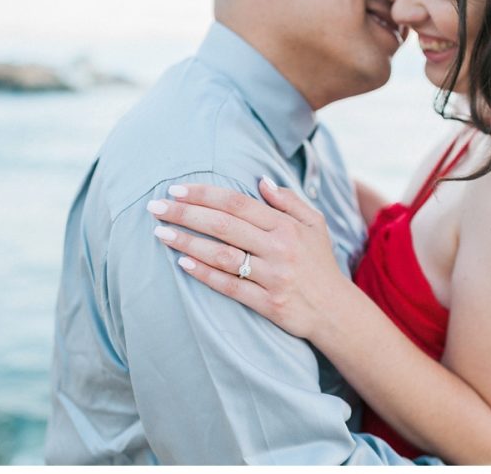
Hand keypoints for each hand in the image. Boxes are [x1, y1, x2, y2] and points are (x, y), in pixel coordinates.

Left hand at [146, 177, 349, 338]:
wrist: (335, 311)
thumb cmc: (320, 263)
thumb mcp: (314, 224)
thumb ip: (288, 200)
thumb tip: (260, 180)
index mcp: (286, 226)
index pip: (238, 203)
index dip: (205, 194)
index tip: (176, 189)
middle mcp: (279, 249)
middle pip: (224, 225)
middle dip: (186, 213)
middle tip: (155, 207)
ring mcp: (273, 277)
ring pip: (222, 255)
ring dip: (187, 242)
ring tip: (160, 233)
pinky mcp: (268, 303)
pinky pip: (230, 286)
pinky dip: (204, 274)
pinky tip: (182, 263)